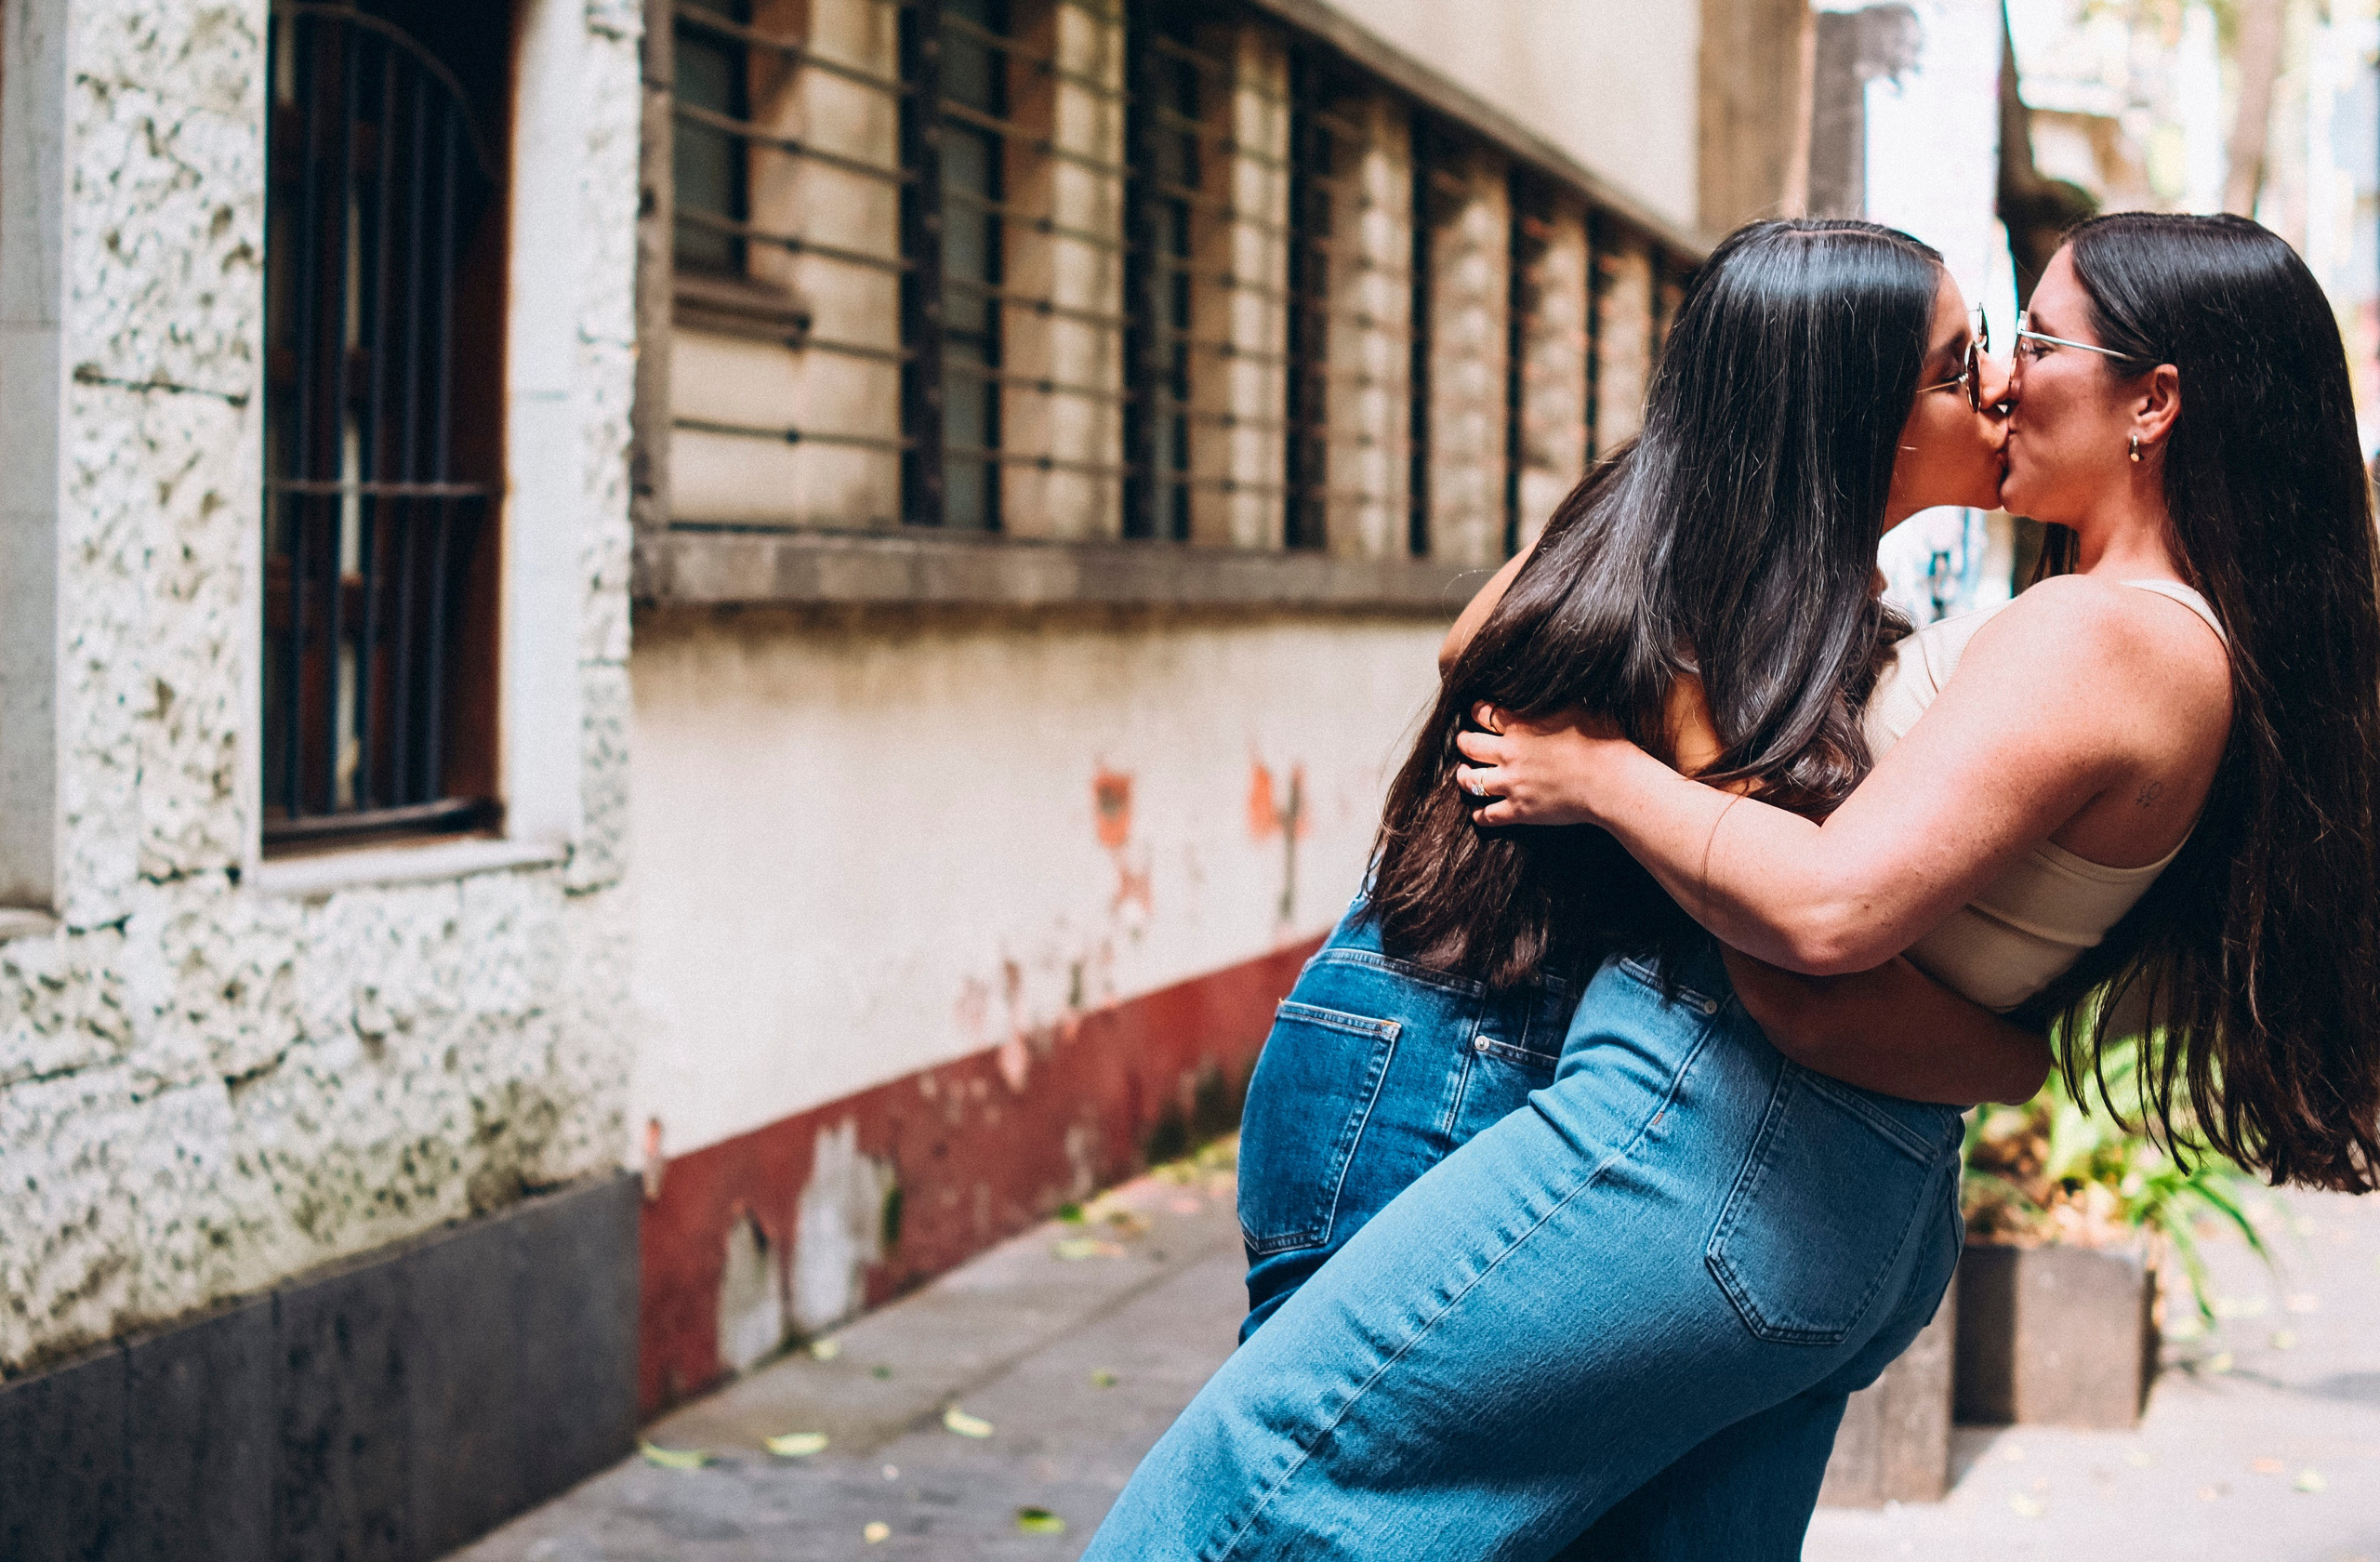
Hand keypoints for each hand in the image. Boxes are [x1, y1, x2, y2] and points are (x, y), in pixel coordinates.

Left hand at [1451, 704, 1643, 827]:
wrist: (1611, 780)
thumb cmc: (1603, 741)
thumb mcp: (1578, 706)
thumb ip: (1555, 700)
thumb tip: (1553, 684)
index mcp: (1521, 725)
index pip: (1484, 713)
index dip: (1476, 711)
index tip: (1476, 712)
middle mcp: (1509, 753)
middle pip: (1469, 745)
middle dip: (1463, 741)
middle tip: (1464, 741)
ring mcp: (1512, 783)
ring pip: (1470, 780)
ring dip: (1464, 776)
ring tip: (1464, 774)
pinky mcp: (1519, 810)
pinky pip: (1487, 815)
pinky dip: (1479, 814)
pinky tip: (1479, 812)